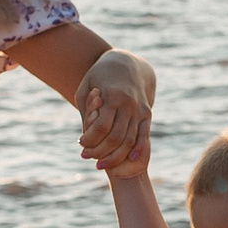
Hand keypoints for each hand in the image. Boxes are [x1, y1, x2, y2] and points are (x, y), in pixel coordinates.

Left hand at [76, 52, 152, 173]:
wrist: (127, 63)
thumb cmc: (100, 77)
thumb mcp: (86, 87)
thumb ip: (85, 110)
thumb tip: (85, 133)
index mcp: (112, 96)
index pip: (101, 126)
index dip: (90, 139)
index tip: (80, 143)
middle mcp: (129, 104)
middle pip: (116, 137)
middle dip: (100, 151)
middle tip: (86, 157)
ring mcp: (140, 109)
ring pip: (130, 140)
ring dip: (115, 156)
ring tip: (101, 164)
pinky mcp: (147, 114)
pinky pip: (144, 135)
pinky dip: (138, 149)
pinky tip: (130, 159)